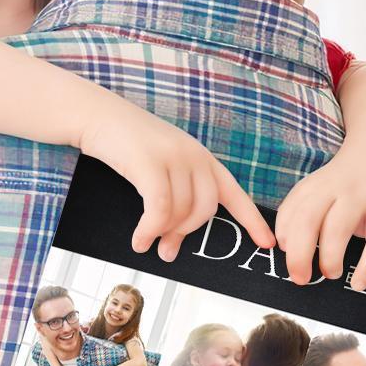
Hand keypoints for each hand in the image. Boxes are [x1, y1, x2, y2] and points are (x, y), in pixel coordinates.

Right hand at [78, 97, 274, 260]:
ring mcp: (173, 157)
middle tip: (168, 250)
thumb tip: (174, 236)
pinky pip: (159, 209)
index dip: (252, 220)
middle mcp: (193, 156)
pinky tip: (140, 240)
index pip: (234, 192)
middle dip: (186, 234)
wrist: (98, 115)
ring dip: (163, 234)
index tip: (268, 244)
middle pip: (205, 209)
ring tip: (148, 244)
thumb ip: (176, 191)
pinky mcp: (150, 163)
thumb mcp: (162, 163)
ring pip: (180, 211)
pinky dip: (150, 229)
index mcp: (201, 157)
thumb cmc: (127, 145)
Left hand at [274, 149, 365, 290]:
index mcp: (314, 186)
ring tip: (330, 273)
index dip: (284, 235)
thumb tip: (287, 248)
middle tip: (299, 277)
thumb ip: (301, 212)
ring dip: (329, 258)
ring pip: (338, 229)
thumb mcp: (319, 188)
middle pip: (307, 220)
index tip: (285, 252)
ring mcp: (361, 197)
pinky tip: (359, 283)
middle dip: (299, 254)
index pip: (290, 211)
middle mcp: (334, 189)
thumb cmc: (346, 182)